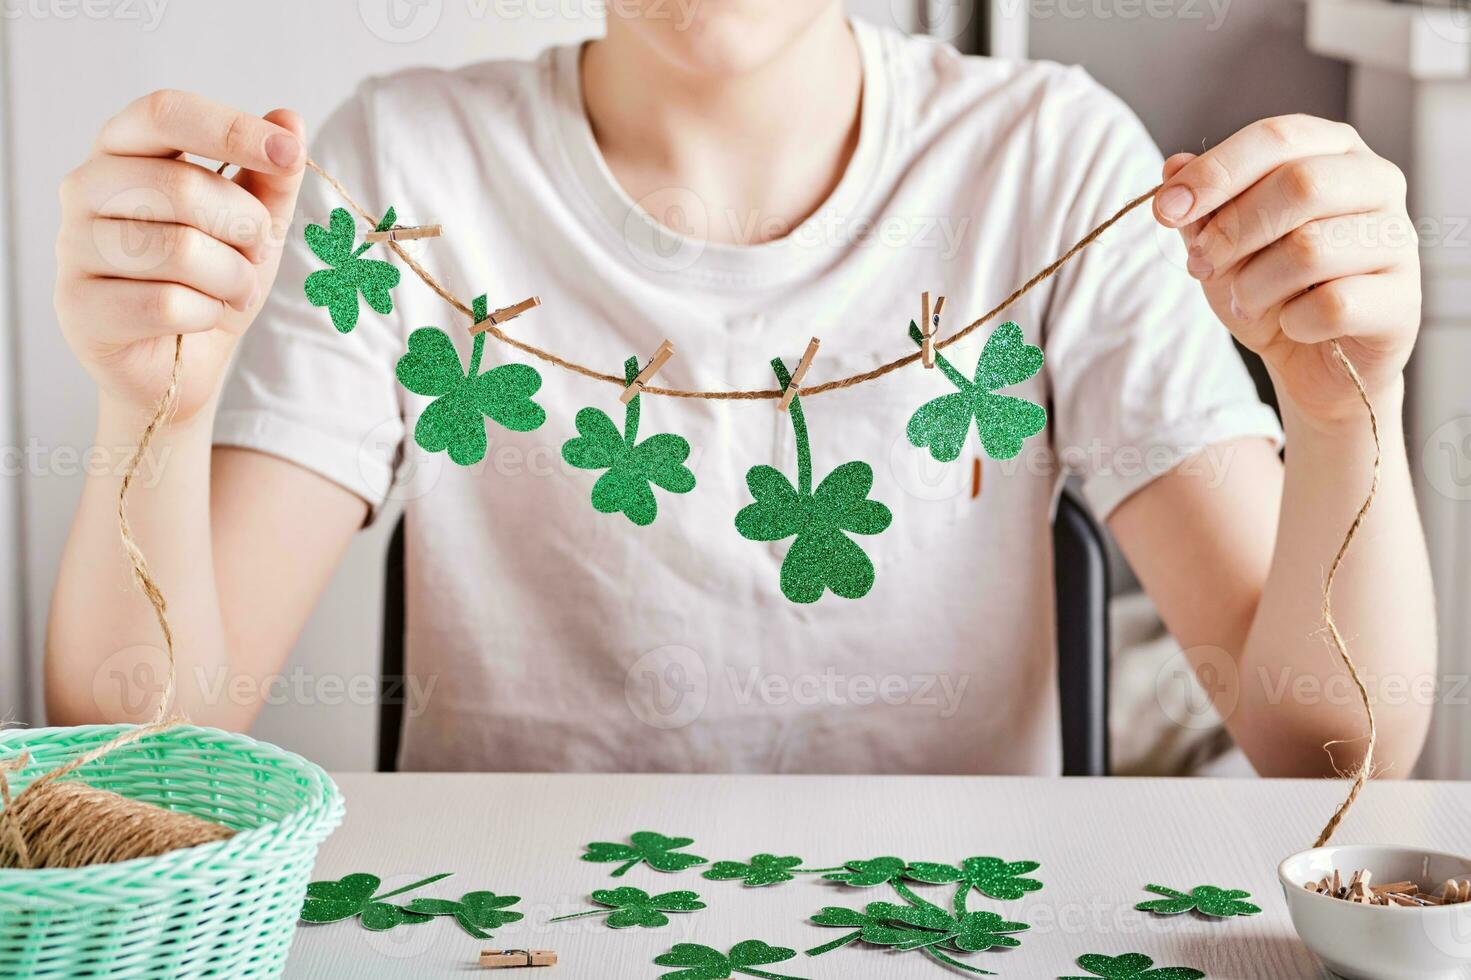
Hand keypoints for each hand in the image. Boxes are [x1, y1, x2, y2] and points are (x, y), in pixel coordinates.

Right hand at [55, 90, 305, 421]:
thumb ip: (272, 174)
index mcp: (124, 149)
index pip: (166, 113)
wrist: (181, 361)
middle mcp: (86, 187)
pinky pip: (166, 304)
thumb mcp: (254, 223)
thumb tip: (289, 120)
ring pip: (179, 250)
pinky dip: (207, 314)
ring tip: (233, 290)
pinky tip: (203, 317)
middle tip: (256, 253)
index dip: (231, 128)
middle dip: (245, 227)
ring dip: (232, 277)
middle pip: (182, 186)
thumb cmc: (212, 278)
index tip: (288, 153)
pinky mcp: (78, 307)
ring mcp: (73, 246)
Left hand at [1153, 114, 1417, 425]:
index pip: (1276, 137)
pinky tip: (1293, 325)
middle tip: (1200, 264)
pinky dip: (1293, 322)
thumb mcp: (1223, 244)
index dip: (1215, 172)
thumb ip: (1202, 206)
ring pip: (1311, 249)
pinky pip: (1333, 305)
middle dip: (1232, 230)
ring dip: (1254, 285)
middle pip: (1300, 184)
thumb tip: (1173, 166)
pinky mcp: (1402, 300)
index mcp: (1332, 151)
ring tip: (1246, 302)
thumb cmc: (1271, 288)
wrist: (1312, 361)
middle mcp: (1376, 183)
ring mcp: (1397, 240)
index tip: (1165, 210)